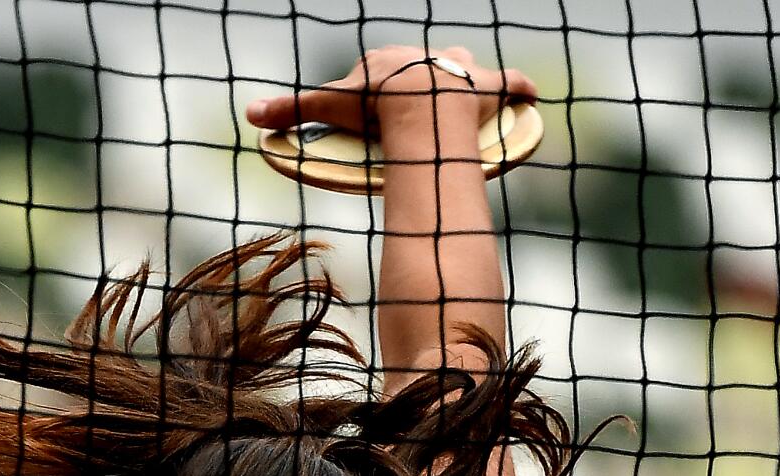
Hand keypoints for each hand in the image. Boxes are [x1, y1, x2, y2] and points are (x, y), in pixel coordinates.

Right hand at [244, 45, 536, 139]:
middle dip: (419, 85)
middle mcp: (424, 57)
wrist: (417, 107)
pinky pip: (511, 83)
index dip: (379, 90)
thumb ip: (291, 111)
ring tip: (466, 104)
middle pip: (421, 67)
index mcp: (387, 60)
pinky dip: (520, 89)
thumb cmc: (373, 105)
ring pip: (463, 69)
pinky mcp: (488, 85)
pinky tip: (531, 95)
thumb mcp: (328, 106)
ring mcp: (459, 69)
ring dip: (465, 83)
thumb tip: (248, 116)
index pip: (381, 70)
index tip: (377, 111)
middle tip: (416, 116)